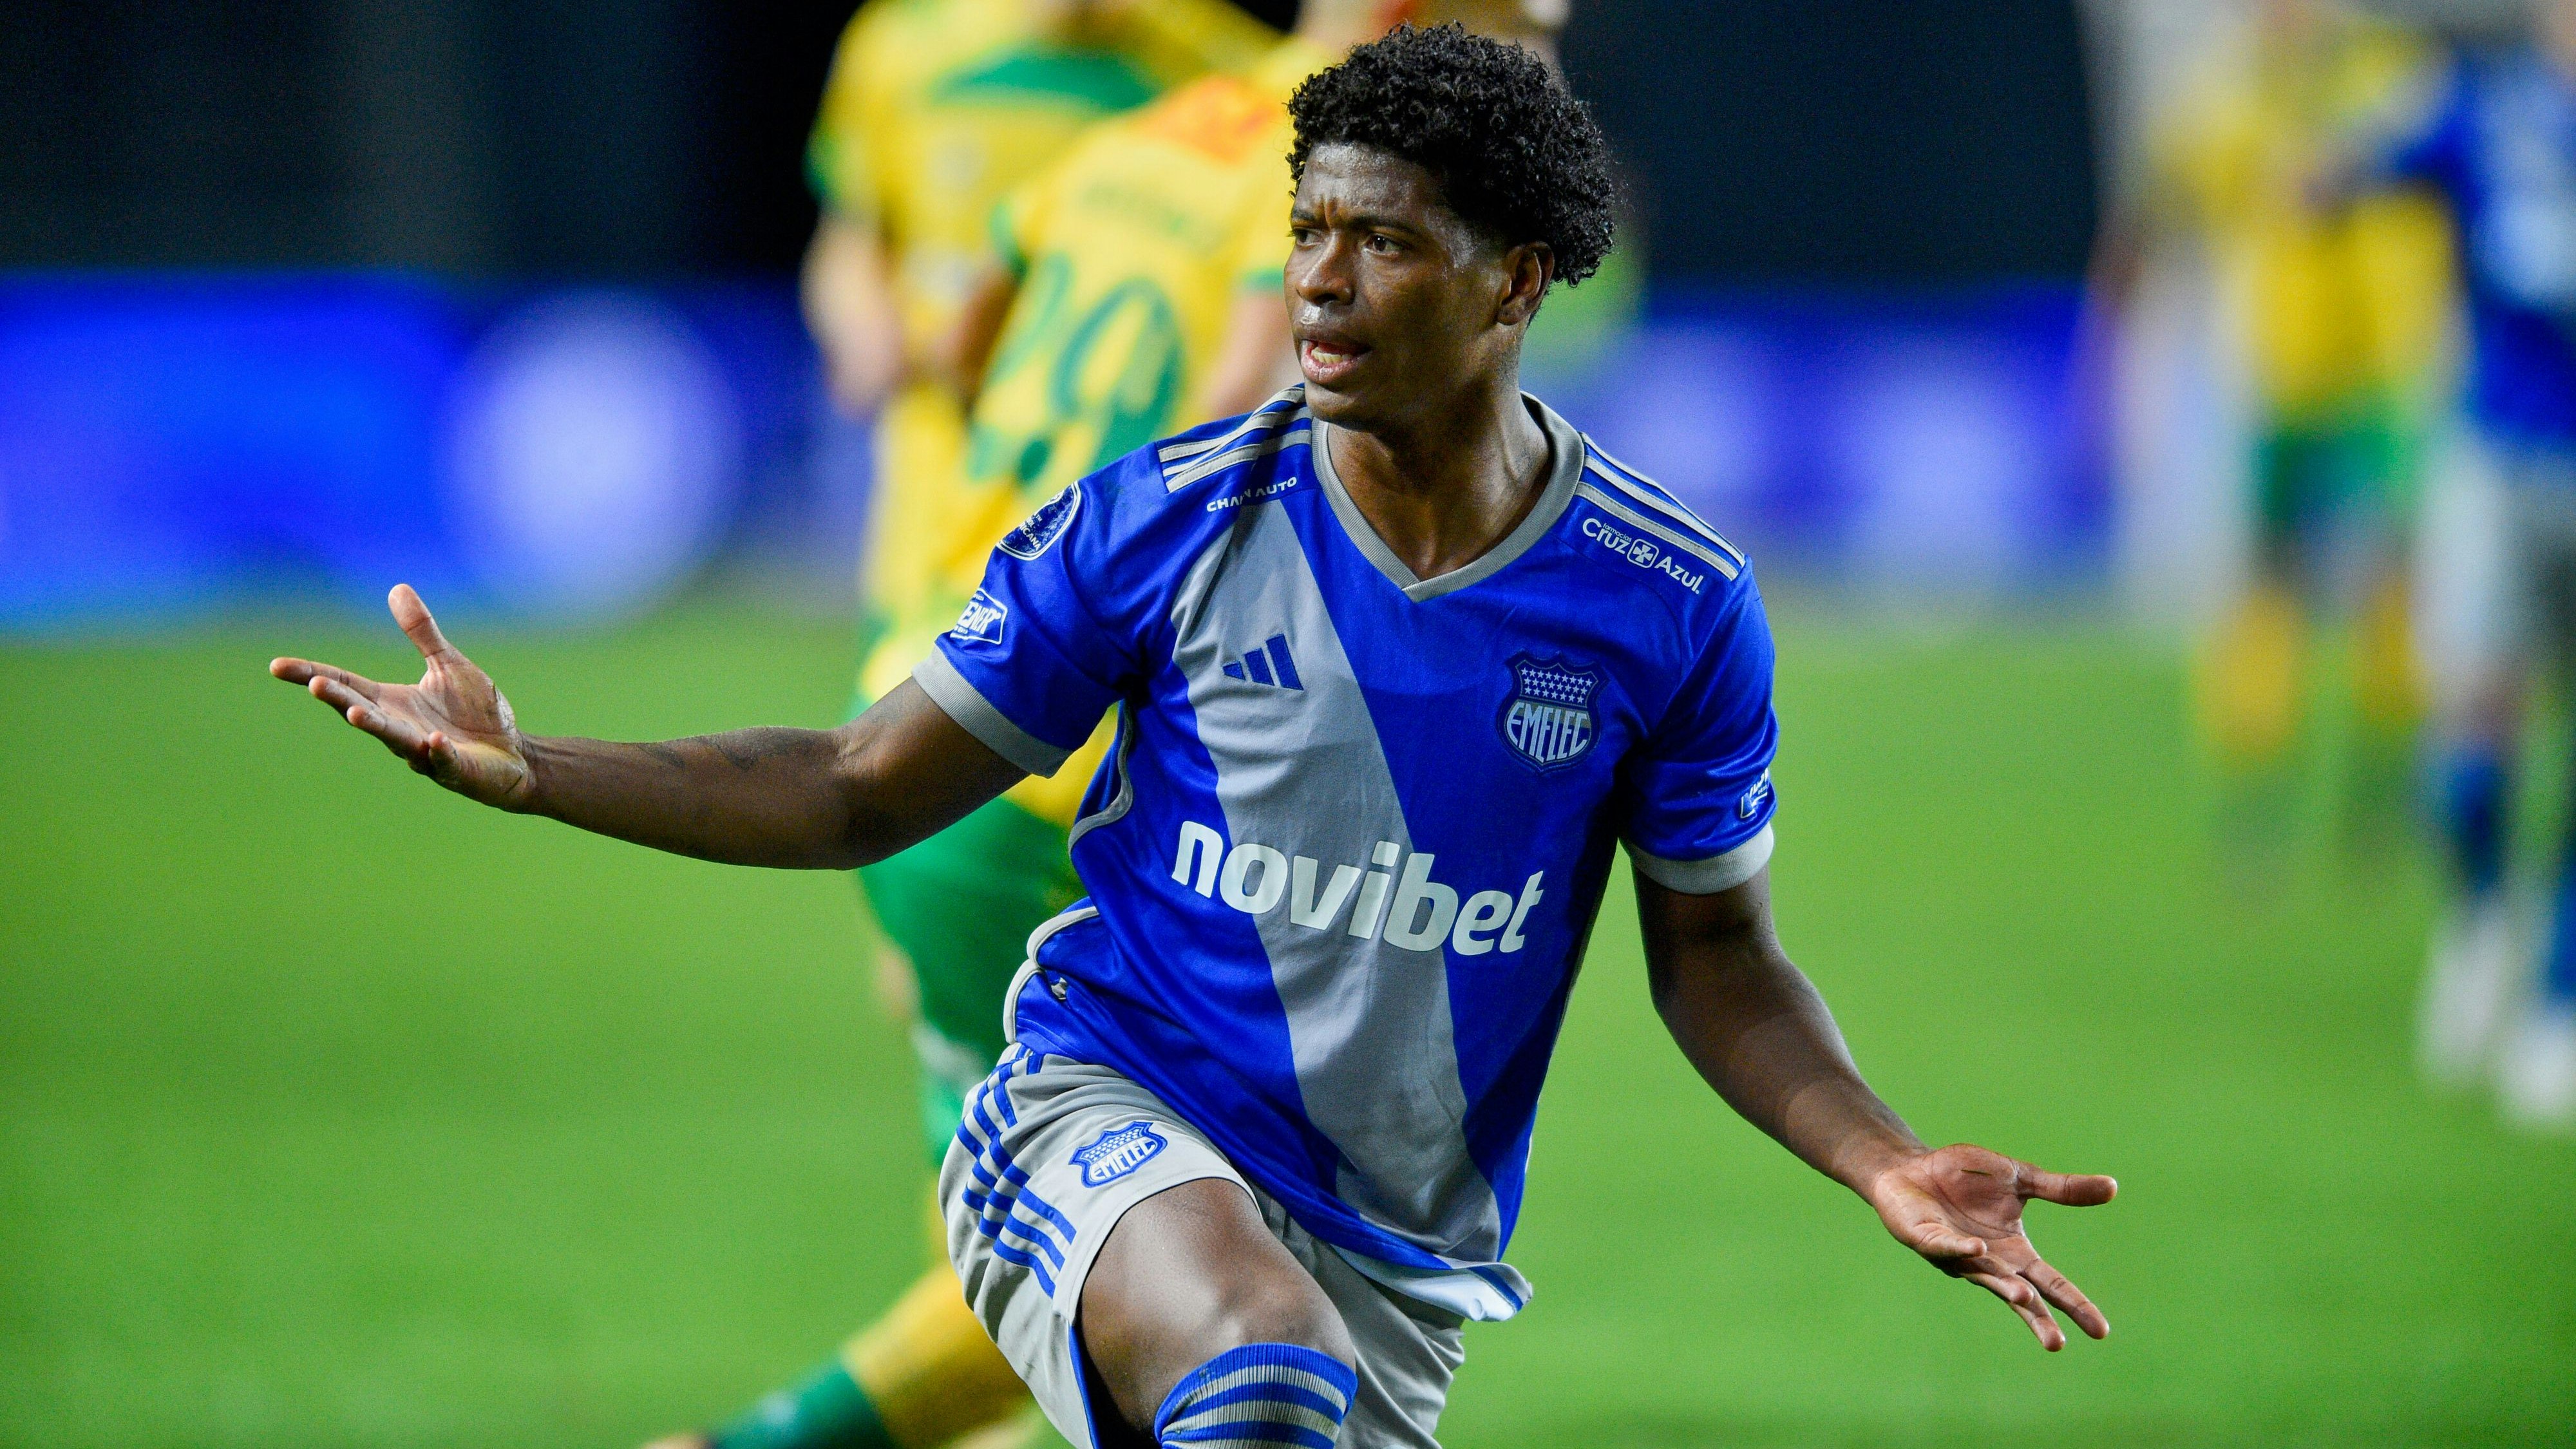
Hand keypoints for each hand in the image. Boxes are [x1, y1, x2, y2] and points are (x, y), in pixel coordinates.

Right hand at [270, 584, 535, 809]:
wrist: (513, 753)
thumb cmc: (475, 712)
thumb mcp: (447, 664)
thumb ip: (422, 633)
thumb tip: (397, 587)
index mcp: (391, 702)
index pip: (345, 685)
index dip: (311, 675)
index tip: (276, 666)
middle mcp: (400, 728)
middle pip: (361, 711)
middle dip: (339, 699)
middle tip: (314, 684)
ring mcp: (425, 752)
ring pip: (395, 740)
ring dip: (376, 727)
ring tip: (356, 713)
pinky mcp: (456, 769)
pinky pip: (444, 761)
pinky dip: (437, 752)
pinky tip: (434, 741)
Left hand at [1866, 1143, 2113, 1350]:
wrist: (1913, 1167)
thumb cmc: (1966, 1178)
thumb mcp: (2021, 1179)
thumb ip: (2062, 1189)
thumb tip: (2114, 1187)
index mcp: (2014, 1252)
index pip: (2051, 1284)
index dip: (2074, 1305)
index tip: (2101, 1332)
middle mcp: (1989, 1262)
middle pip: (2021, 1296)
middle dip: (2037, 1319)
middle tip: (2057, 1344)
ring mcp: (1957, 1255)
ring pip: (1984, 1277)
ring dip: (2004, 1287)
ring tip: (2025, 1297)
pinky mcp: (1927, 1239)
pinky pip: (1946, 1247)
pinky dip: (1961, 1251)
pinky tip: (1978, 1251)